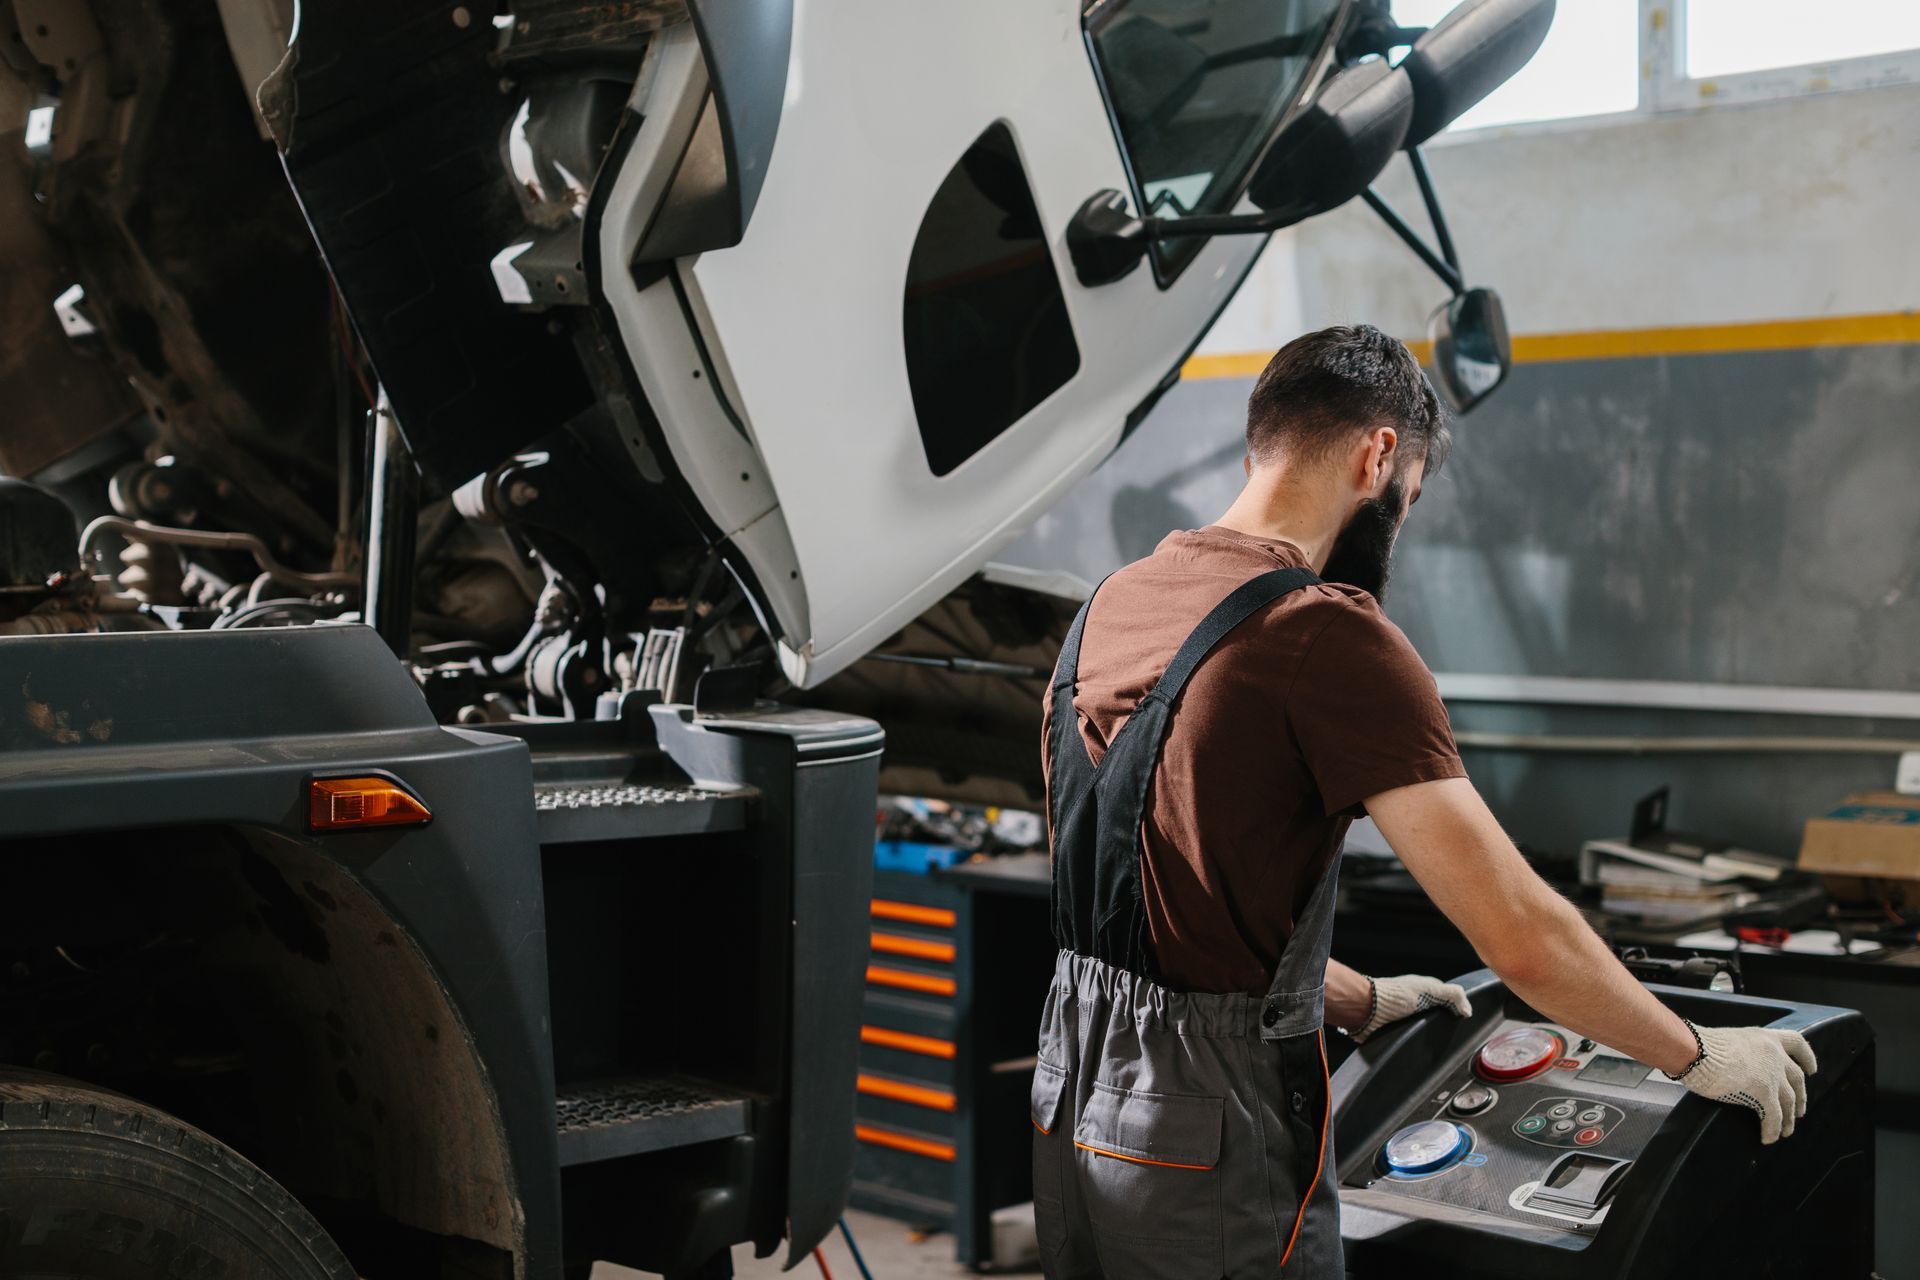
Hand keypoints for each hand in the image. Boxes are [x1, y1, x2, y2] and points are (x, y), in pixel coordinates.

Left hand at [1354, 973, 1471, 1042]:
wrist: (1366, 1011)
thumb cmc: (1393, 995)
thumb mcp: (1429, 989)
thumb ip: (1452, 994)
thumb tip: (1468, 1010)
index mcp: (1424, 991)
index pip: (1447, 1001)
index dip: (1457, 1010)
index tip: (1466, 1020)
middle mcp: (1415, 1005)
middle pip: (1437, 1019)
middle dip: (1445, 1028)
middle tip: (1454, 1037)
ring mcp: (1405, 1020)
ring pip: (1425, 1032)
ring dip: (1430, 1039)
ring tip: (1440, 1048)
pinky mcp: (1396, 1035)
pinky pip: (1411, 1043)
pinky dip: (1417, 1047)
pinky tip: (1422, 1051)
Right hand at [1670, 1022, 1816, 1143]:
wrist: (1695, 1051)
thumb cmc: (1701, 1045)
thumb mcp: (1730, 1042)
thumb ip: (1744, 1053)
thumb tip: (1740, 1069)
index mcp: (1765, 1038)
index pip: (1797, 1043)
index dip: (1807, 1058)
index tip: (1811, 1070)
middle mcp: (1774, 1054)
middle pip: (1797, 1078)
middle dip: (1800, 1097)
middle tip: (1799, 1111)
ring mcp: (1772, 1074)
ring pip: (1789, 1101)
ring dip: (1788, 1119)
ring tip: (1785, 1131)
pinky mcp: (1764, 1093)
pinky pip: (1774, 1117)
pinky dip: (1772, 1129)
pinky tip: (1767, 1138)